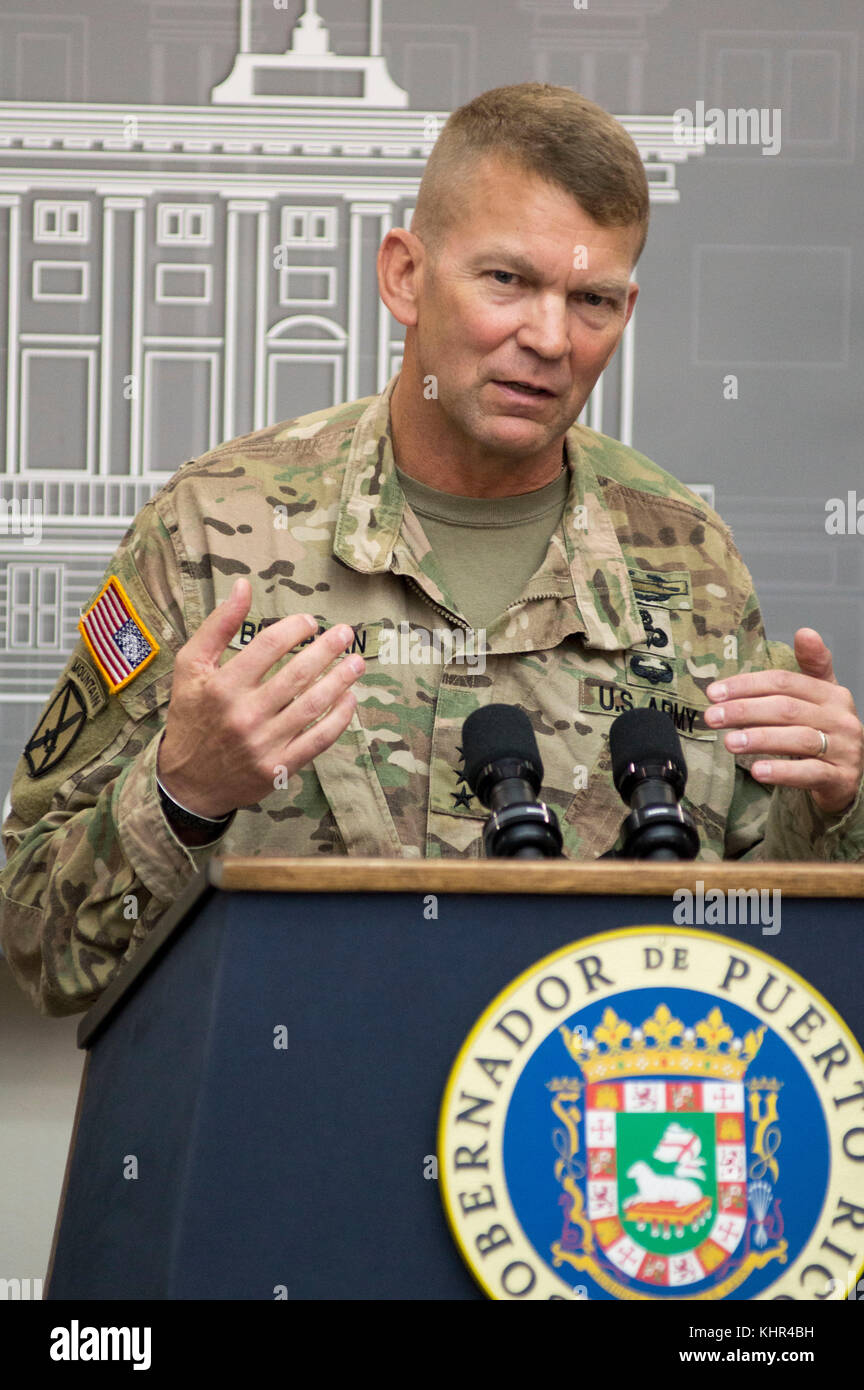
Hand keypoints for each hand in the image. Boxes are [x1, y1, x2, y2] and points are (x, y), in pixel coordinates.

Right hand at [157, 578, 363, 818]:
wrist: (187, 780)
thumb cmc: (192, 715)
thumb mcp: (191, 667)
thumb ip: (217, 626)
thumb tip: (243, 586)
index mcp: (221, 686)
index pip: (267, 646)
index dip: (295, 629)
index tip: (311, 622)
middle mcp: (243, 714)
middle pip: (297, 674)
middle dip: (328, 649)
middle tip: (346, 633)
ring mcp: (263, 743)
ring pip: (313, 706)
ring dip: (340, 681)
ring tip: (357, 663)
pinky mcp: (278, 767)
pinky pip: (318, 740)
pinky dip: (339, 719)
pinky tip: (350, 699)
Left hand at [705, 627, 863, 815]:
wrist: (846, 775)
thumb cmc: (824, 730)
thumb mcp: (819, 696)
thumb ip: (809, 665)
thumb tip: (805, 631)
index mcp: (832, 693)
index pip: (784, 682)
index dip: (747, 685)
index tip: (713, 693)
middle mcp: (842, 718)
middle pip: (787, 708)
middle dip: (745, 711)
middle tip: (712, 717)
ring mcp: (844, 749)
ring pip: (799, 739)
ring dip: (759, 739)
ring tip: (728, 742)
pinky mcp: (842, 778)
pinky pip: (810, 773)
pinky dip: (783, 771)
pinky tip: (758, 771)